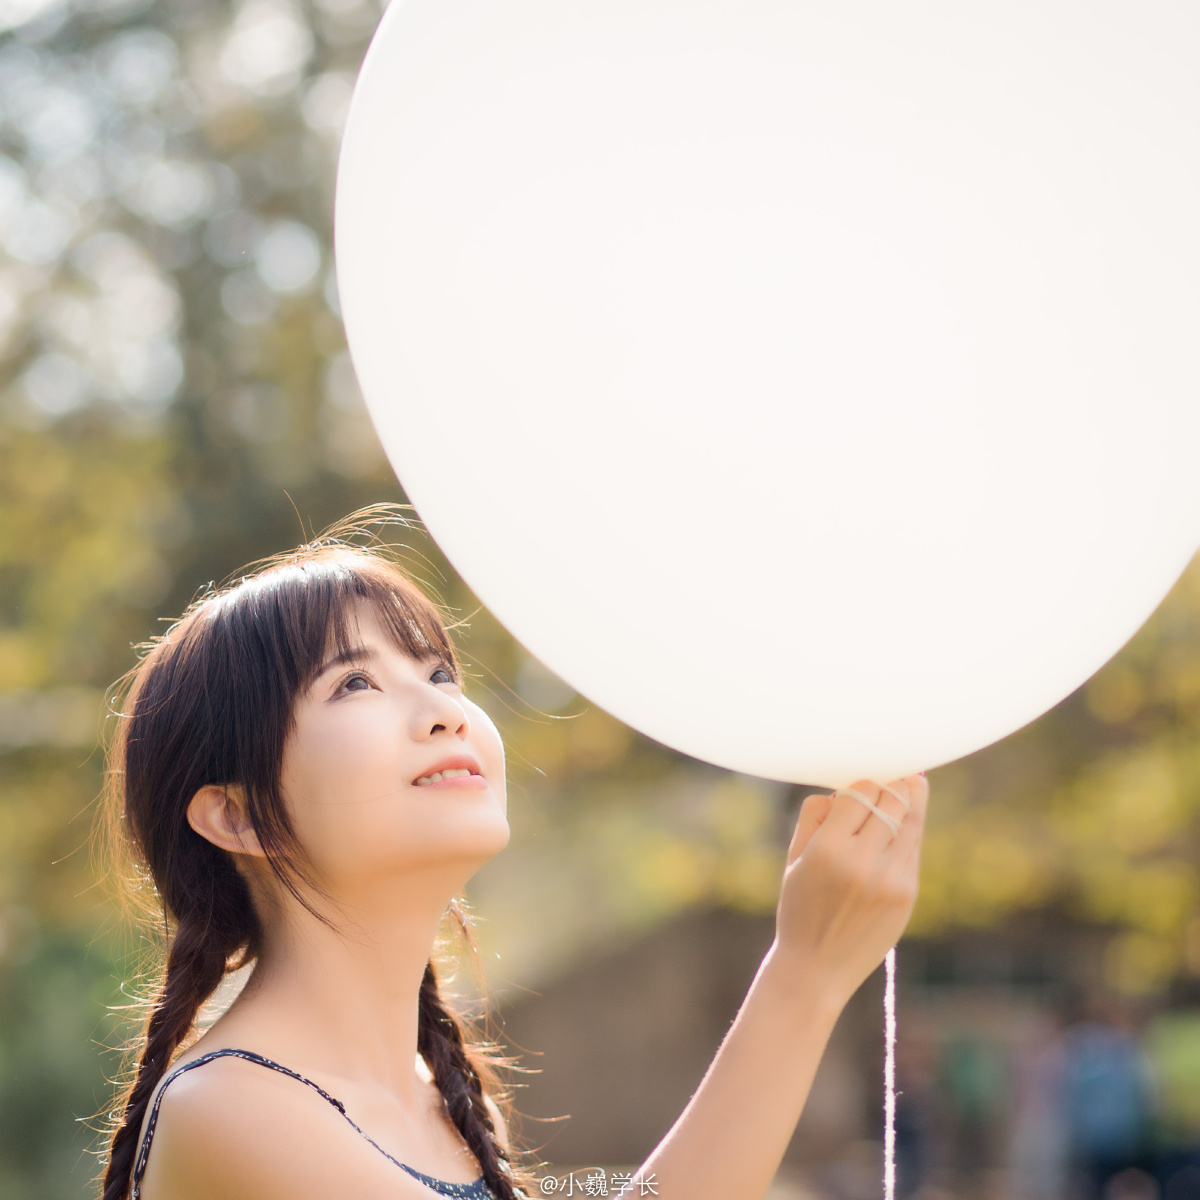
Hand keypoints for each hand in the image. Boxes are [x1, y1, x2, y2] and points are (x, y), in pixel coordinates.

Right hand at [770, 775, 926, 1006]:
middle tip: (894, 773)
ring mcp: (891, 879)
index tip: (864, 779)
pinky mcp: (907, 894)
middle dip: (891, 785)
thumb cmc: (799, 909)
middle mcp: (863, 861)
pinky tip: (906, 819)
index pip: (860, 793)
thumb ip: (815, 816)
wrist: (817, 969)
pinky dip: (910, 830)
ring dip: (911, 799)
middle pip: (891, 801)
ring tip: (913, 781)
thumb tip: (843, 790)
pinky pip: (913, 848)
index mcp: (828, 849)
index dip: (863, 782)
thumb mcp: (794, 858)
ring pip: (911, 821)